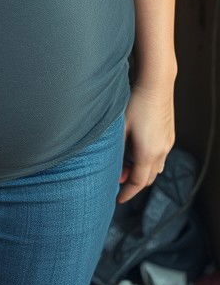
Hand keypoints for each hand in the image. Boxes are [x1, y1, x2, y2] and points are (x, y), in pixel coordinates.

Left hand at [118, 81, 175, 202]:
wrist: (156, 85)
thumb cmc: (133, 103)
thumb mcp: (120, 127)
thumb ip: (118, 150)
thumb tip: (116, 169)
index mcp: (148, 153)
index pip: (137, 182)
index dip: (127, 192)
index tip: (117, 199)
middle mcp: (161, 152)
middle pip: (147, 178)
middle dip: (133, 184)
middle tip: (118, 182)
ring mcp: (167, 144)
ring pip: (155, 168)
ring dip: (141, 172)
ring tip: (124, 166)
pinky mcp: (169, 136)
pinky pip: (160, 157)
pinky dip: (148, 161)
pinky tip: (136, 152)